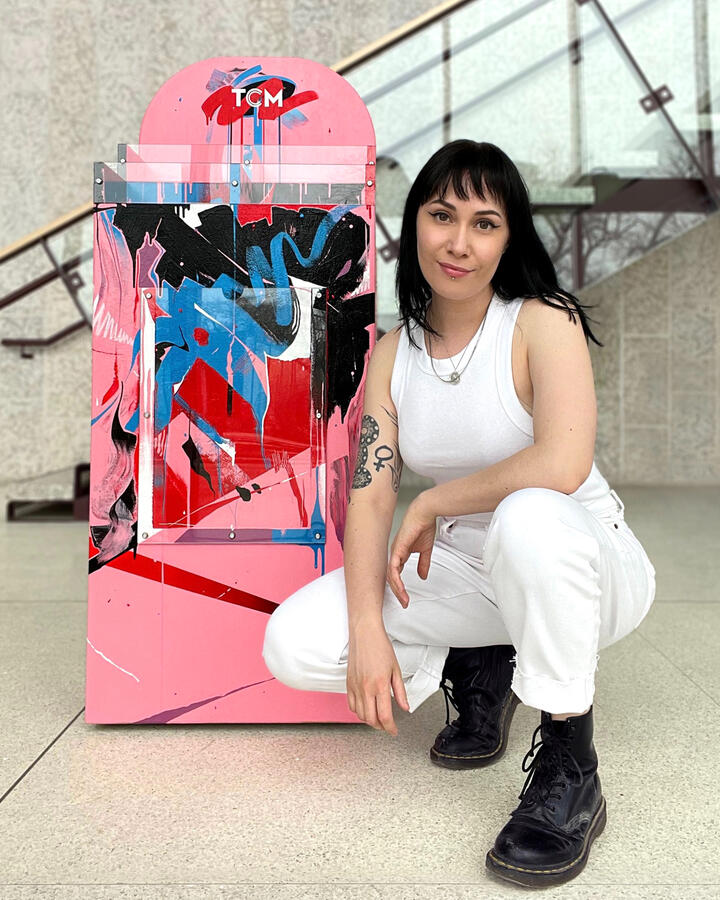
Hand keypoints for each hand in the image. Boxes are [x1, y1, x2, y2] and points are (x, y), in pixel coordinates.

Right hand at [347, 622, 409, 735]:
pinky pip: (351, 705)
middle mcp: (365, 688)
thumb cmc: (380, 646)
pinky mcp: (348, 683)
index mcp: (380, 685)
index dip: (390, 727)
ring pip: (360, 714)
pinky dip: (358, 711)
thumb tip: (404, 707)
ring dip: (369, 720)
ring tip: (378, 718)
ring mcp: (355, 686)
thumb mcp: (396, 669)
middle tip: (387, 725)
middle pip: (370, 719)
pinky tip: (366, 708)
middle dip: (380, 726)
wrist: (364, 633)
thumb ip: (400, 691)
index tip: (393, 730)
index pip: (384, 715)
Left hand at [386, 493, 437, 608]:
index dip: (399, 586)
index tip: (406, 597)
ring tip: (404, 599)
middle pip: (391, 577)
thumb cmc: (422, 526)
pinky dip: (396, 579)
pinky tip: (400, 588)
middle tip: (404, 602)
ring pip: (390, 575)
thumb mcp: (425, 550)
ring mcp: (394, 552)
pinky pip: (393, 568)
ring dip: (397, 589)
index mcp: (400, 554)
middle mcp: (395, 554)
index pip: (396, 574)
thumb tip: (423, 576)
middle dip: (397, 592)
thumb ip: (423, 563)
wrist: (424, 513)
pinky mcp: (397, 549)